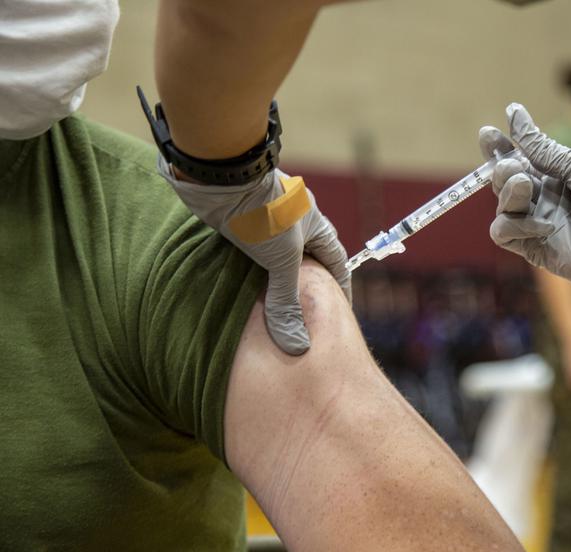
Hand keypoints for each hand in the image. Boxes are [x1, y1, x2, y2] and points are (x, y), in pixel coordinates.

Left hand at [158, 158, 350, 354]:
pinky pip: (253, 246)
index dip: (340, 286)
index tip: (339, 308)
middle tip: (305, 309)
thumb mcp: (279, 261)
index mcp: (315, 224)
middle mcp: (296, 218)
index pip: (337, 261)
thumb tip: (297, 345)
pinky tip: (244, 279)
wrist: (221, 178)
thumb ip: (286, 301)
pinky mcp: (243, 216)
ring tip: (273, 300)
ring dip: (275, 273)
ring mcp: (268, 216)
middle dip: (307, 280)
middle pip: (308, 255)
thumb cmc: (261, 213)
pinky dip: (252, 264)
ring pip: (278, 251)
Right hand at [479, 103, 570, 314]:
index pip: (518, 158)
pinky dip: (514, 225)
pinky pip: (504, 233)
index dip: (499, 147)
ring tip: (524, 186)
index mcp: (556, 175)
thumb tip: (513, 112)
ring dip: (507, 193)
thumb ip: (542, 148)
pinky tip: (544, 224)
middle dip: (502, 169)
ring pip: (501, 206)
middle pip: (504, 181)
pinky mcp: (535, 249)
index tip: (487, 134)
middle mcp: (544, 199)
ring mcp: (538, 224)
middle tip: (517, 168)